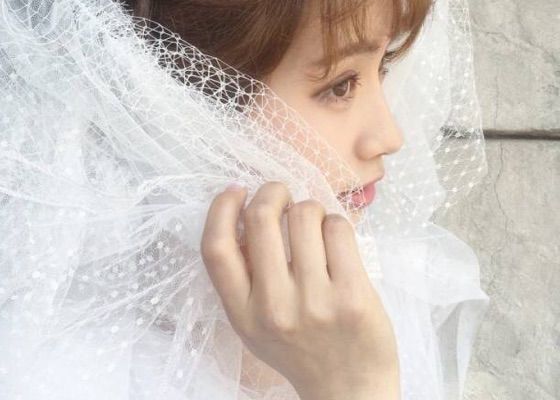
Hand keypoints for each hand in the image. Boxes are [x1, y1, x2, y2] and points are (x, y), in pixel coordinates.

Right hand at [200, 181, 400, 399]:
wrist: (349, 391)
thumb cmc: (300, 347)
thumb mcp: (255, 323)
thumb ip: (244, 276)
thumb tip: (247, 208)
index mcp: (242, 314)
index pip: (216, 249)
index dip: (221, 209)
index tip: (236, 190)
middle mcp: (274, 308)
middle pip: (261, 219)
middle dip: (273, 192)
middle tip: (282, 195)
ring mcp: (315, 302)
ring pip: (304, 215)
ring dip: (309, 208)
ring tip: (315, 225)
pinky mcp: (353, 296)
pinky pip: (338, 228)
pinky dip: (335, 222)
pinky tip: (336, 241)